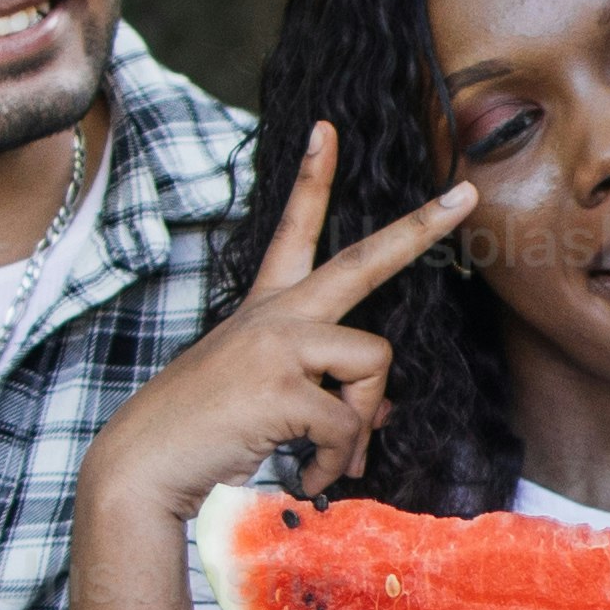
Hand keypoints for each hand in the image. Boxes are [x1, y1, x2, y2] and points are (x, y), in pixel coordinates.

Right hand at [86, 128, 477, 542]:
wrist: (142, 466)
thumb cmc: (202, 434)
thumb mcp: (270, 399)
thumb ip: (325, 391)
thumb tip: (383, 410)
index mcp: (266, 309)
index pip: (293, 229)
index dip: (311, 178)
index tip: (326, 129)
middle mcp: (274, 315)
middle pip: (362, 261)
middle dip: (419, 227)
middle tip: (466, 193)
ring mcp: (276, 345)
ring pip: (373, 362)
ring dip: (361, 421)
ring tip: (329, 457)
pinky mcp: (279, 387)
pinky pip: (345, 424)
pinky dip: (333, 461)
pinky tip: (306, 480)